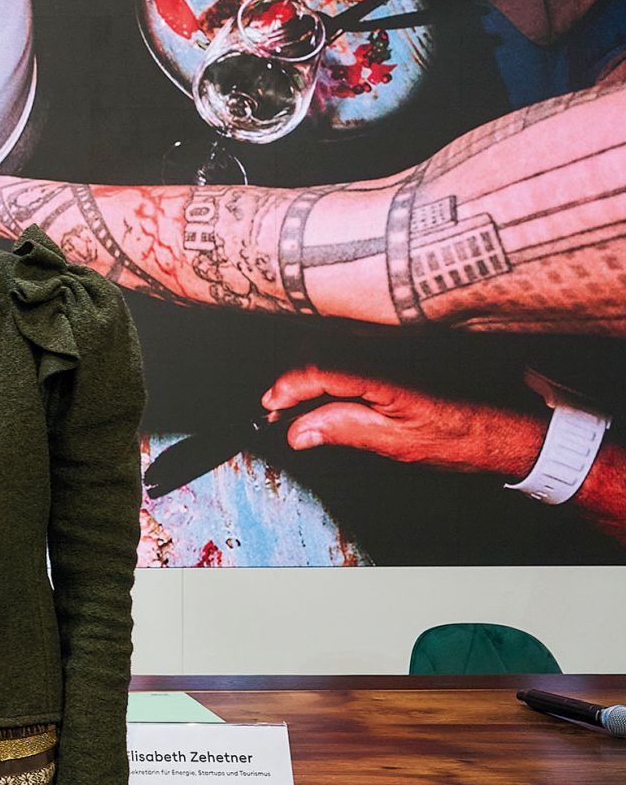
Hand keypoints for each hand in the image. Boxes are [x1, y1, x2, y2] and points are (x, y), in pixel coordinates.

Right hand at [262, 367, 546, 477]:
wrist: (513, 425)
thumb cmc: (465, 437)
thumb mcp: (399, 444)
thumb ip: (344, 430)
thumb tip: (298, 431)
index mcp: (386, 372)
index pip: (317, 368)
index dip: (286, 388)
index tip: (271, 407)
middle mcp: (388, 346)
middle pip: (317, 346)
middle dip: (293, 377)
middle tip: (283, 410)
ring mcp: (395, 340)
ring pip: (332, 339)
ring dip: (311, 366)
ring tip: (307, 401)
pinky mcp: (401, 340)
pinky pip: (353, 340)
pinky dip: (333, 360)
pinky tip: (334, 385)